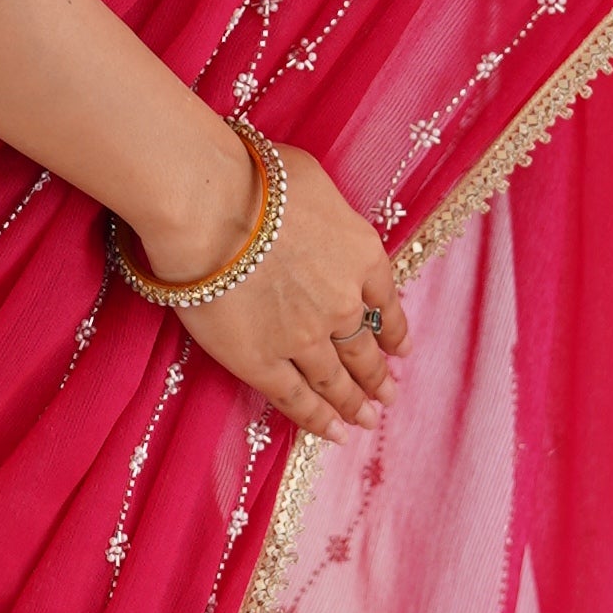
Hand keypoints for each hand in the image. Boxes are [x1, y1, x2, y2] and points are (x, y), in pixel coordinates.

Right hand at [167, 141, 408, 438]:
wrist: (211, 209)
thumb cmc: (255, 179)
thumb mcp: (311, 180)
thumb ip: (324, 212)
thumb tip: (312, 216)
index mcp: (362, 256)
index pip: (386, 302)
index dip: (394, 330)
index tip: (401, 350)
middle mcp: (343, 303)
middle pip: (364, 349)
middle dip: (378, 376)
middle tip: (389, 396)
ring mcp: (306, 338)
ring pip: (336, 380)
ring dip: (354, 403)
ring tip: (367, 420)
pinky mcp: (263, 362)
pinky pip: (296, 399)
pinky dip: (318, 420)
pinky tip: (335, 433)